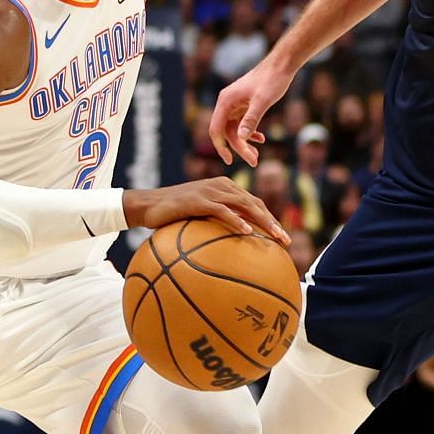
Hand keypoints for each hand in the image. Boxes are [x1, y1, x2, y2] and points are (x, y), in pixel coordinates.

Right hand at [124, 177, 290, 243]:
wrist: (148, 205)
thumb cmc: (173, 215)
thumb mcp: (199, 218)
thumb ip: (216, 225)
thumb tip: (232, 247)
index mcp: (225, 188)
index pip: (254, 203)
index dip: (270, 219)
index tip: (282, 238)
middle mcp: (221, 186)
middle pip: (254, 203)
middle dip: (273, 222)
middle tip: (286, 241)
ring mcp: (210, 191)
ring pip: (244, 205)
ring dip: (263, 221)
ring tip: (275, 237)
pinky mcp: (199, 199)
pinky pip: (222, 210)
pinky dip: (236, 221)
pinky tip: (247, 232)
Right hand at [209, 61, 292, 166]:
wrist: (281, 65)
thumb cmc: (272, 80)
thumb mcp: (263, 101)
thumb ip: (251, 119)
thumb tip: (241, 138)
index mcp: (226, 102)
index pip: (216, 129)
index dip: (221, 147)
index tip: (230, 161)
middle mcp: (227, 103)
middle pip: (227, 132)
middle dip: (239, 148)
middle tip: (254, 161)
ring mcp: (236, 104)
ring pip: (235, 130)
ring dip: (245, 143)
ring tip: (257, 156)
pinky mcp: (245, 104)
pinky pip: (242, 123)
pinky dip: (250, 133)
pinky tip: (261, 139)